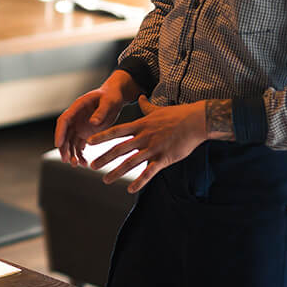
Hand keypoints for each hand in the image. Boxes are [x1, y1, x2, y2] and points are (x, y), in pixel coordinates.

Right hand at [55, 87, 124, 165]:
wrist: (114, 98)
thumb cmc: (111, 96)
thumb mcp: (109, 102)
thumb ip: (101, 112)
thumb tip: (93, 123)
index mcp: (78, 107)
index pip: (64, 120)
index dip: (59, 132)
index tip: (58, 144)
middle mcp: (75, 118)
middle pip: (64, 133)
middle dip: (63, 147)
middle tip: (66, 160)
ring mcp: (79, 126)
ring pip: (70, 142)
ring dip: (71, 153)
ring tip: (76, 164)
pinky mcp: (85, 133)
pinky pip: (79, 145)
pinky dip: (80, 154)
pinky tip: (84, 163)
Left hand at [87, 96, 206, 192]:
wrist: (197, 120)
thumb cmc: (177, 115)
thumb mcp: (157, 109)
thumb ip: (146, 106)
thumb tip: (140, 96)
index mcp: (140, 125)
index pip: (116, 131)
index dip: (102, 136)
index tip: (89, 142)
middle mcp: (144, 137)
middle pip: (119, 149)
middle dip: (104, 158)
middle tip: (91, 166)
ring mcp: (153, 148)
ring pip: (131, 162)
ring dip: (117, 172)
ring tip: (105, 179)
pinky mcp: (164, 158)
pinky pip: (149, 172)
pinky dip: (139, 181)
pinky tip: (130, 189)